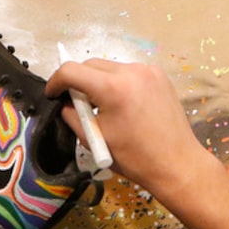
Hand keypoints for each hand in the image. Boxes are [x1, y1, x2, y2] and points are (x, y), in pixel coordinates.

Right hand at [45, 59, 214, 202]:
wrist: (176, 164)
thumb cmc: (134, 157)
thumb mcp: (94, 138)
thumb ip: (73, 115)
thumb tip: (66, 103)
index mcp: (112, 88)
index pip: (71, 70)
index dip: (56, 81)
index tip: (52, 93)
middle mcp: (131, 72)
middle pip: (90, 65)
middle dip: (78, 81)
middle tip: (77, 103)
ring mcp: (148, 71)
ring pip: (109, 67)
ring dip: (98, 81)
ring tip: (101, 106)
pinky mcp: (159, 76)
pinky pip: (128, 72)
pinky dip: (118, 83)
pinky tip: (122, 104)